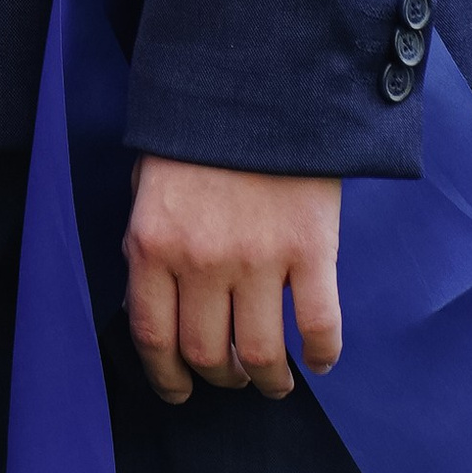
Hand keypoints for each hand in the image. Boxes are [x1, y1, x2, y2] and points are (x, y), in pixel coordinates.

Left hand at [124, 156, 341, 402]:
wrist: (256, 81)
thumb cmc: (196, 133)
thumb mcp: (149, 185)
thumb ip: (149, 246)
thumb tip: (155, 307)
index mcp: (154, 243)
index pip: (154, 336)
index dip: (167, 377)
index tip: (180, 391)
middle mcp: (203, 259)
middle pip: (210, 354)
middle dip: (221, 377)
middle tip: (232, 374)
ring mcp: (259, 257)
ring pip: (263, 355)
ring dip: (268, 380)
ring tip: (272, 380)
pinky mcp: (311, 249)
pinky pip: (320, 326)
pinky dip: (322, 355)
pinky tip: (318, 362)